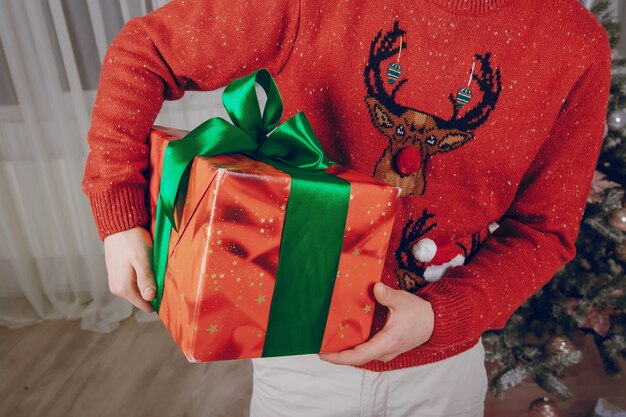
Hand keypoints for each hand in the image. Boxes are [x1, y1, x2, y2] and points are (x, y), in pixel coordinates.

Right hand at [103, 226, 155, 312]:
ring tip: (154, 271)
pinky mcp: (116, 276)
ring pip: (137, 291)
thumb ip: (146, 280)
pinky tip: (145, 268)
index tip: (168, 293)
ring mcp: (115, 283)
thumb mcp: (142, 260)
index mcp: (124, 288)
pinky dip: (140, 279)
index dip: (158, 301)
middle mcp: (117, 289)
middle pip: (141, 299)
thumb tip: (150, 298)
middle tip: (163, 278)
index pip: (145, 305)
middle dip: (152, 292)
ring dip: (147, 284)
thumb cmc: (132, 240)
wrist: (118, 226)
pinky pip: (132, 283)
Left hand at [319, 282, 433, 365]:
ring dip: (346, 352)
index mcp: (386, 342)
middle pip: (357, 358)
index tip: (324, 354)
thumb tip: (376, 287)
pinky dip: (354, 348)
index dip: (340, 357)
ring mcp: (385, 352)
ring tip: (328, 344)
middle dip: (338, 355)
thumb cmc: (418, 312)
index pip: (359, 355)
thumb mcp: (403, 301)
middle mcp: (384, 351)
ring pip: (362, 356)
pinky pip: (367, 351)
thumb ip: (388, 295)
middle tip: (320, 348)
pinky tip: (345, 338)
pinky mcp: (386, 348)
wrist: (434, 322)